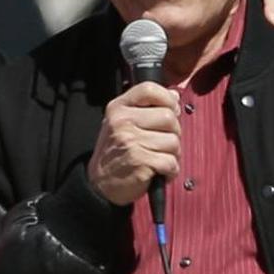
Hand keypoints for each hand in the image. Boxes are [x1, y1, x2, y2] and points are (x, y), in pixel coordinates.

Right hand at [86, 82, 180, 205]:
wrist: (99, 184)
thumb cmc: (115, 152)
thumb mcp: (122, 123)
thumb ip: (147, 108)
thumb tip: (174, 96)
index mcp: (118, 107)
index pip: (149, 89)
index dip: (167, 98)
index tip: (171, 110)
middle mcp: (122, 121)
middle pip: (168, 116)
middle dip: (174, 132)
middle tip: (163, 143)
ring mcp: (130, 141)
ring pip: (173, 141)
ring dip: (173, 154)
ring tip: (159, 158)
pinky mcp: (140, 161)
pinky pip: (171, 162)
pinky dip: (171, 170)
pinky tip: (160, 172)